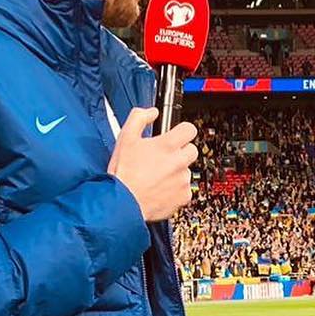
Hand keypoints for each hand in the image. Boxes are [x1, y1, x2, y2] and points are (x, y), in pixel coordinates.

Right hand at [109, 107, 198, 222]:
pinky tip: (161, 189)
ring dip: (177, 171)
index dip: (182, 131)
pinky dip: (176, 189)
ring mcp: (183, 180)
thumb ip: (139, 117)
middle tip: (164, 158)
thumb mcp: (125, 138)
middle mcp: (179, 162)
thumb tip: (152, 112)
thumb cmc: (123, 174)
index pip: (189, 129)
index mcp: (167, 145)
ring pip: (187, 170)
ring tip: (158, 176)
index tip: (177, 135)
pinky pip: (186, 189)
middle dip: (180, 151)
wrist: (123, 203)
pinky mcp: (184, 197)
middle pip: (192, 149)